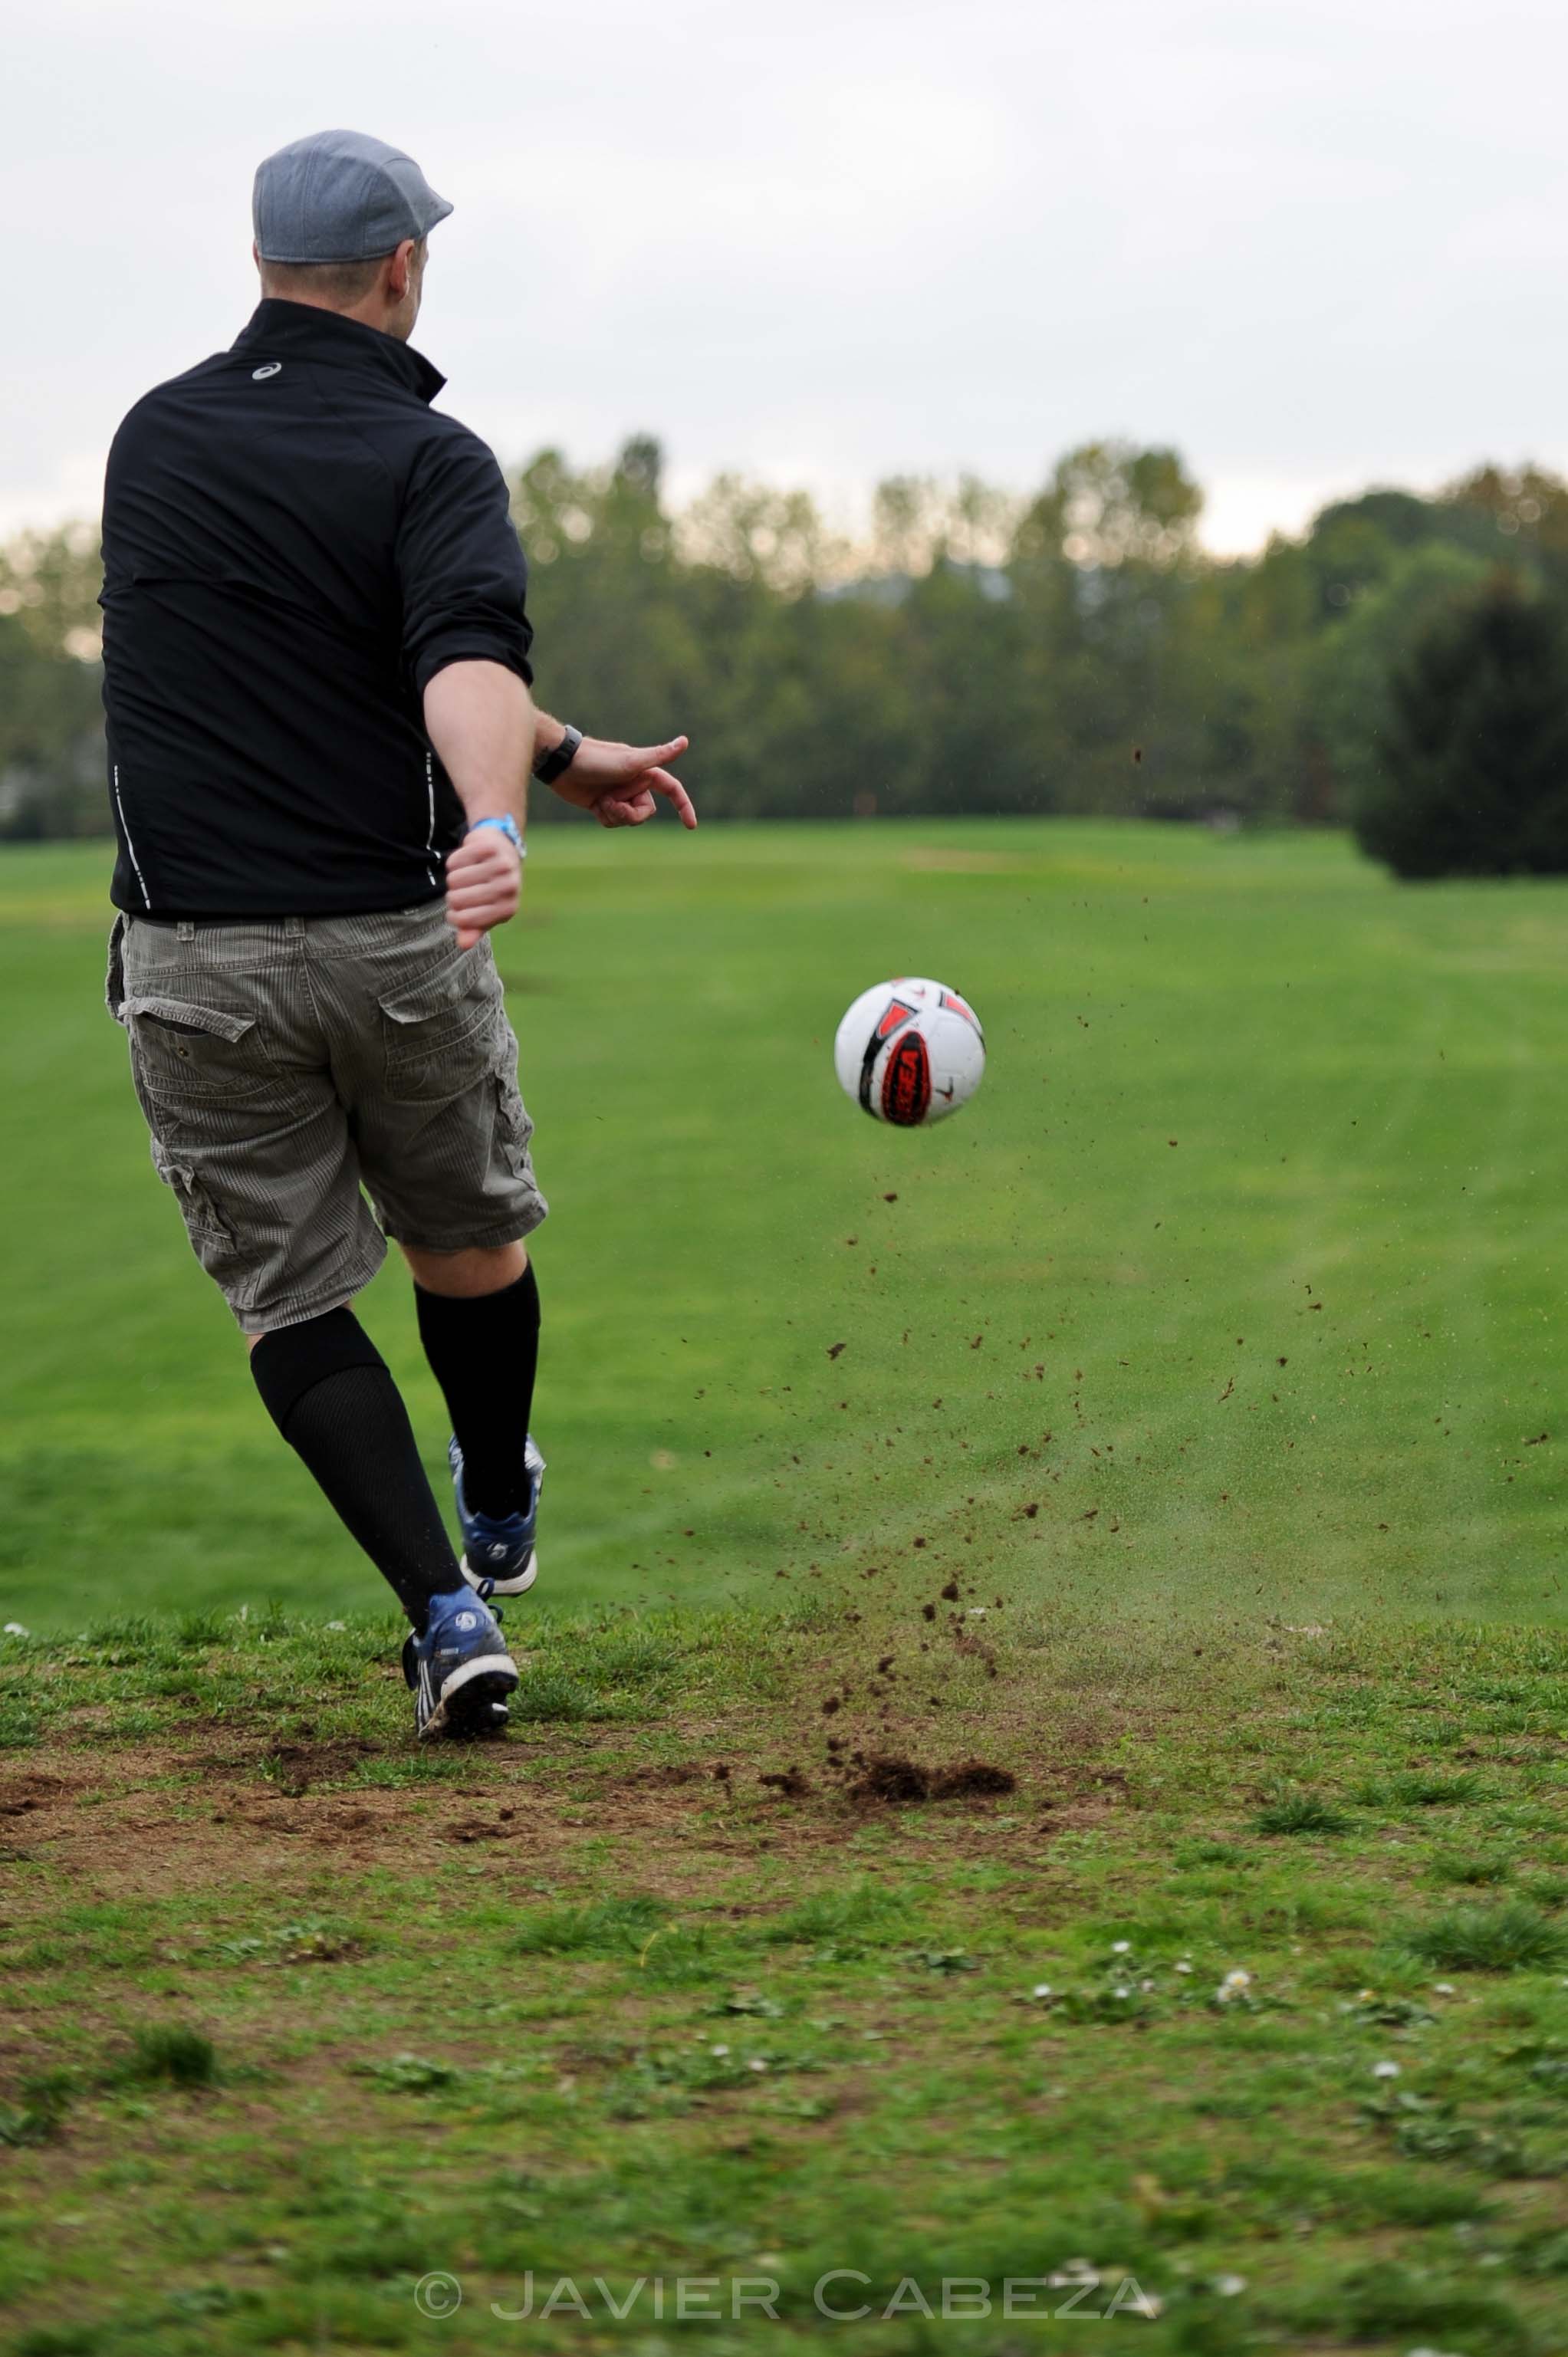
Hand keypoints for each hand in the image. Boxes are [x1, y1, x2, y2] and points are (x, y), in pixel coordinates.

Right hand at [443, 822, 521, 948]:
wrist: (504, 851)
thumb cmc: (492, 888)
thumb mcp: (485, 912)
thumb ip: (473, 929)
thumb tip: (463, 944)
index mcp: (508, 909)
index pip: (465, 920)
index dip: (454, 916)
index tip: (456, 912)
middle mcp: (509, 888)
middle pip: (456, 899)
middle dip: (452, 896)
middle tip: (462, 890)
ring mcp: (502, 866)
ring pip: (453, 879)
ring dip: (452, 878)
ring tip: (465, 876)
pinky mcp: (490, 847)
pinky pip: (455, 861)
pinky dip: (454, 861)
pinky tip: (467, 861)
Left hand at [548, 733, 695, 829]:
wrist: (562, 764)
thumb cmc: (596, 759)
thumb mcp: (630, 761)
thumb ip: (659, 755)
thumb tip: (685, 741)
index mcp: (645, 773)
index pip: (672, 790)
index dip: (684, 807)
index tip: (690, 826)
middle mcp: (635, 784)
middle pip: (646, 812)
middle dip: (630, 814)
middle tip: (613, 804)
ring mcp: (619, 795)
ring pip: (628, 820)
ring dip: (615, 815)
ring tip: (601, 801)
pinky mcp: (604, 804)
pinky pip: (613, 822)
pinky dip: (605, 818)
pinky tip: (594, 806)